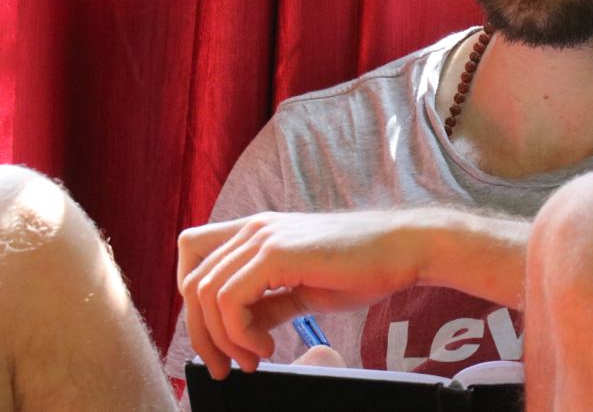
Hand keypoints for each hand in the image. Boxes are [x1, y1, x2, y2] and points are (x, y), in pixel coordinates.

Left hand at [177, 211, 421, 378]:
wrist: (402, 249)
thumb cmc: (361, 267)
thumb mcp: (302, 289)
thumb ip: (267, 303)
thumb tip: (240, 331)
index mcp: (257, 231)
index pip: (192, 252)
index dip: (192, 297)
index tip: (215, 334)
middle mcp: (253, 228)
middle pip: (191, 281)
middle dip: (202, 334)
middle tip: (227, 365)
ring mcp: (263, 236)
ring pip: (205, 293)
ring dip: (224, 338)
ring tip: (255, 357)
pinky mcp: (276, 253)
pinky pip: (231, 300)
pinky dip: (240, 333)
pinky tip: (268, 346)